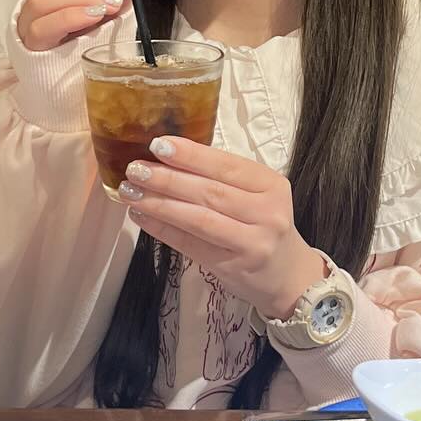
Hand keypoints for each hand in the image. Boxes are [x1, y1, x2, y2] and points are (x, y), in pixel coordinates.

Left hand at [117, 137, 324, 319]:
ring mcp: (253, 242)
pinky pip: (191, 244)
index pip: (227, 165)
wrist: (289, 276)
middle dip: (168, 179)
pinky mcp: (234, 266)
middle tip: (135, 169)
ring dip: (160, 204)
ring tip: (131, 192)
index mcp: (271, 184)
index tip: (159, 144)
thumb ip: (223, 178)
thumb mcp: (258, 195)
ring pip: (199, 219)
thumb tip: (169, 159)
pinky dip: (163, 229)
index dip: (192, 155)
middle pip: (210, 192)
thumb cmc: (264, 227)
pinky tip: (142, 216)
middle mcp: (267, 212)